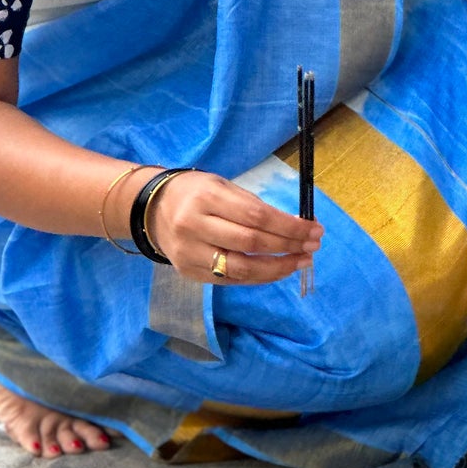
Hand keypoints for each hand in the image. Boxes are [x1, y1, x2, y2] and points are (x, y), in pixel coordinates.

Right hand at [142, 170, 322, 284]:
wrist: (153, 210)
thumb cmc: (197, 194)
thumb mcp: (223, 187)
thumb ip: (255, 207)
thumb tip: (297, 227)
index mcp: (206, 198)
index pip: (256, 216)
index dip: (289, 226)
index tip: (314, 229)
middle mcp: (194, 227)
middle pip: (251, 244)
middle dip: (288, 247)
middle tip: (313, 246)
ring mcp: (190, 254)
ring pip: (242, 269)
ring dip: (277, 269)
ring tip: (300, 261)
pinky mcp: (190, 273)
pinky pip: (231, 280)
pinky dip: (259, 277)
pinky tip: (277, 269)